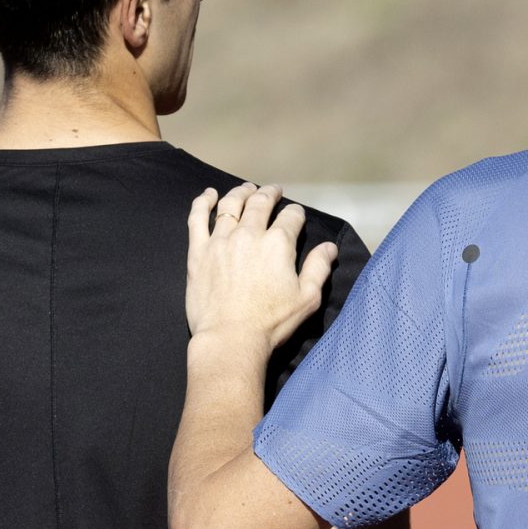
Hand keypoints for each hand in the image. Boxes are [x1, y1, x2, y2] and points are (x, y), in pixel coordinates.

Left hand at [185, 184, 337, 349]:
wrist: (230, 339)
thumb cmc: (271, 323)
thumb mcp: (307, 298)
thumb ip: (319, 268)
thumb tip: (329, 247)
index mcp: (278, 244)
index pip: (291, 217)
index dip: (296, 213)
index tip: (296, 215)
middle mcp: (249, 234)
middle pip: (261, 203)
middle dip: (270, 194)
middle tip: (274, 191)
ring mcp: (221, 240)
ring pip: (231, 205)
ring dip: (241, 192)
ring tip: (246, 189)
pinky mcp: (199, 251)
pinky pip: (198, 218)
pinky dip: (203, 202)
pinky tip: (208, 194)